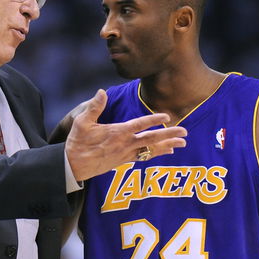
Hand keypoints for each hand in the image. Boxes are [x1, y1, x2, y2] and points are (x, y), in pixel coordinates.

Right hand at [65, 89, 186, 180]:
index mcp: (116, 132)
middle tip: (184, 132)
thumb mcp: (82, 122)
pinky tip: (168, 151)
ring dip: (168, 145)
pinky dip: (157, 153)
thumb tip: (102, 91)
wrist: (73, 167)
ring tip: (183, 143)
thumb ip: (94, 107)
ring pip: (151, 149)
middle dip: (169, 135)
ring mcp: (126, 154)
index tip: (167, 116)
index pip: (139, 125)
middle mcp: (124, 144)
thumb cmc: (77, 142)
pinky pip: (145, 156)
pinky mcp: (124, 161)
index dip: (153, 120)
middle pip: (151, 139)